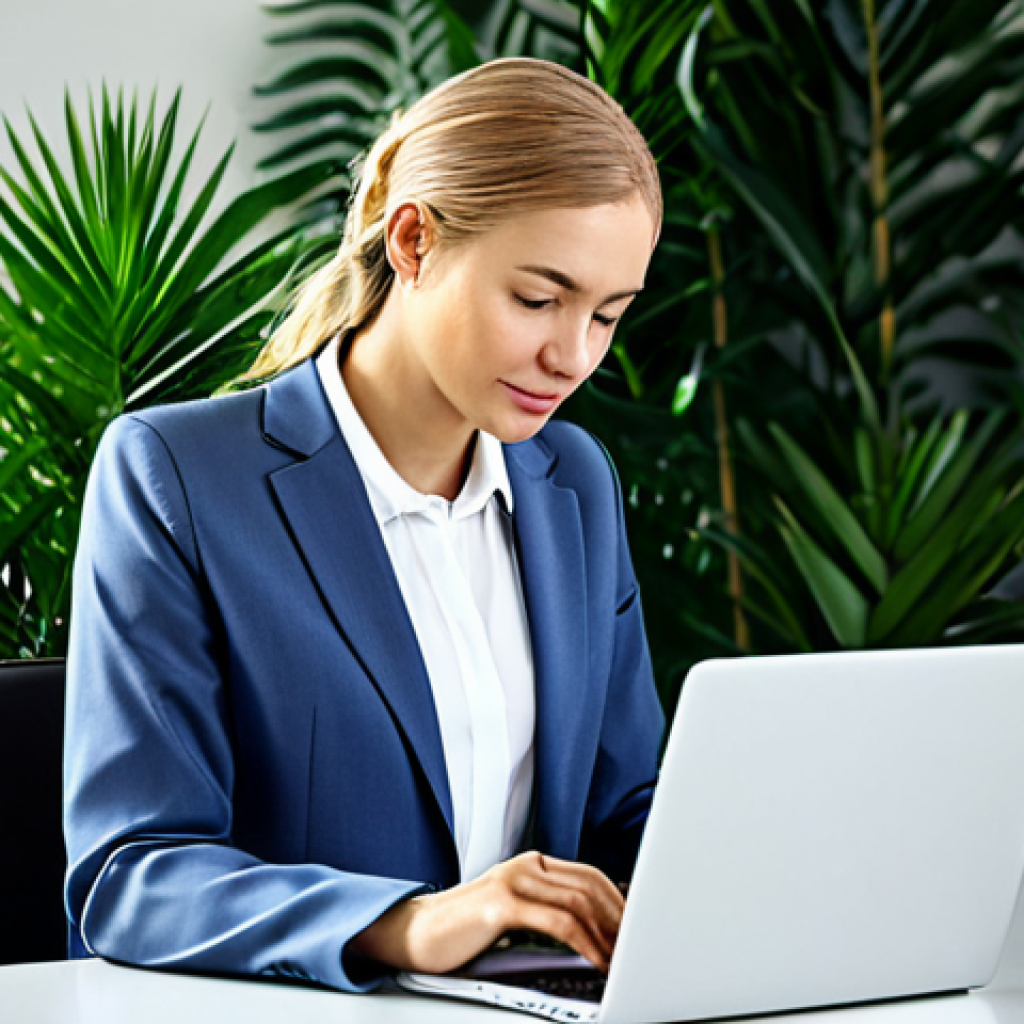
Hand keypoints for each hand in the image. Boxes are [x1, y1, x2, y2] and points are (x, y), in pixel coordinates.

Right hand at [347, 851, 623, 974]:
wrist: (413, 933)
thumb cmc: (463, 931)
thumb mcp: (510, 914)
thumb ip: (544, 912)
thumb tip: (594, 933)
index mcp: (531, 865)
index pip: (589, 876)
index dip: (618, 903)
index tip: (638, 931)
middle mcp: (525, 865)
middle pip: (591, 885)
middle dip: (621, 918)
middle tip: (640, 948)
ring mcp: (514, 879)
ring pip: (580, 902)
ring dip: (609, 935)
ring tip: (624, 960)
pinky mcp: (503, 902)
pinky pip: (560, 922)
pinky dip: (587, 943)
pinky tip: (598, 961)